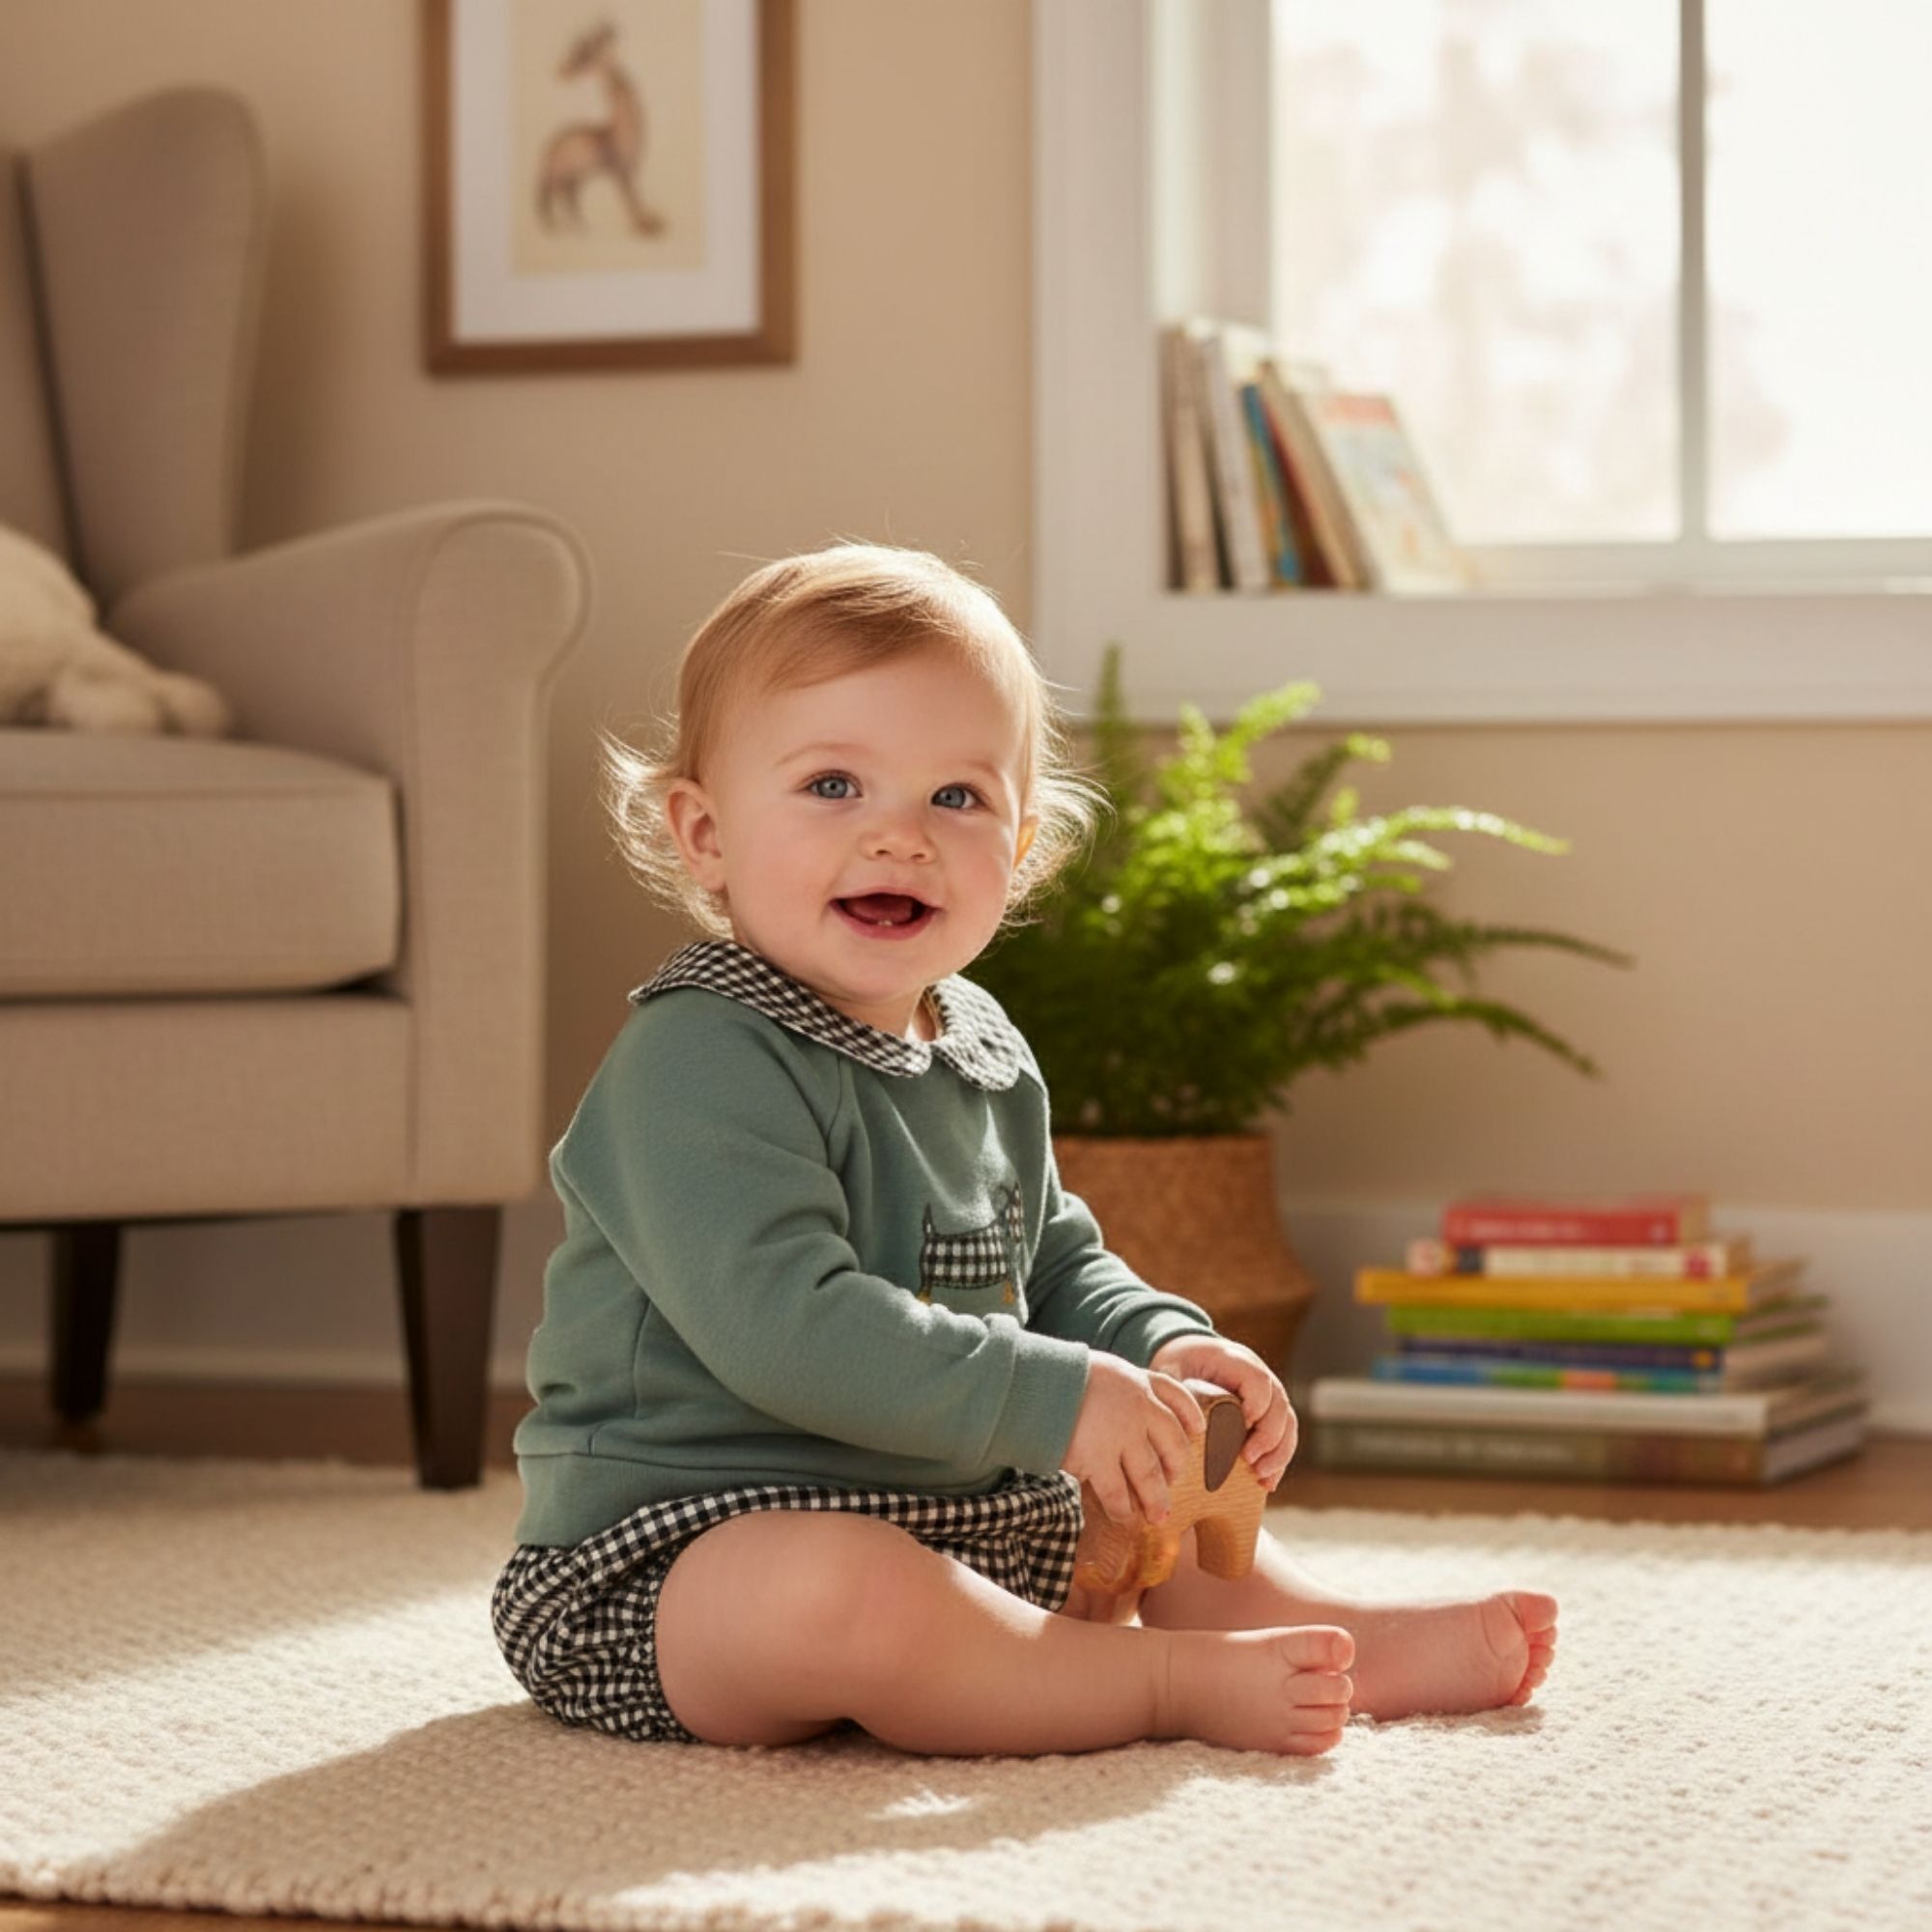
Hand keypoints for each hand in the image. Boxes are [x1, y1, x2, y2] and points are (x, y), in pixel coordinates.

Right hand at [1062, 1352, 1207, 1525]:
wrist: (1033, 1385)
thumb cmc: (1059, 1377)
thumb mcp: (1100, 1370)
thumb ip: (1119, 1388)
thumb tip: (1126, 1409)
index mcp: (1138, 1381)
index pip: (1176, 1396)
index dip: (1189, 1415)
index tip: (1196, 1430)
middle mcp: (1138, 1408)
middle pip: (1172, 1443)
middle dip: (1175, 1468)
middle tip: (1172, 1482)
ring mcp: (1121, 1436)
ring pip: (1150, 1476)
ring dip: (1155, 1500)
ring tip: (1157, 1516)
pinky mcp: (1098, 1459)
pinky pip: (1117, 1493)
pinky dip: (1122, 1509)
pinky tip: (1124, 1517)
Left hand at [1147, 1333, 1297, 1490]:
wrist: (1191, 1356)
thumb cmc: (1180, 1364)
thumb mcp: (1171, 1371)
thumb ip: (1176, 1392)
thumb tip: (1183, 1426)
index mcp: (1236, 1361)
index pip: (1259, 1381)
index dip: (1256, 1406)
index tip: (1241, 1427)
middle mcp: (1260, 1376)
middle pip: (1279, 1405)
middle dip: (1269, 1437)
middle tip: (1249, 1460)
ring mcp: (1269, 1395)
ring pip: (1288, 1423)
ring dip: (1279, 1453)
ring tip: (1261, 1477)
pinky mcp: (1270, 1414)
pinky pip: (1285, 1437)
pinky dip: (1279, 1460)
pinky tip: (1267, 1483)